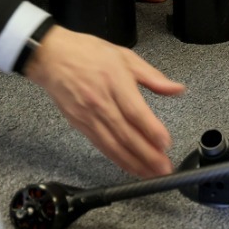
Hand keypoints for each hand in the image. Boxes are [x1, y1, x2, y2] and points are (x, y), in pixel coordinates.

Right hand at [24, 27, 184, 176]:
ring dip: (133, 163)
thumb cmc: (87, 53)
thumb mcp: (125, 56)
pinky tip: (129, 166)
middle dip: (146, 155)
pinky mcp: (80, 126)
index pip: (135, 111)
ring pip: (113, 145)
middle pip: (125, 134)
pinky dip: (116, 159)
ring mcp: (88, 116)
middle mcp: (101, 102)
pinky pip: (101, 146)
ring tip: (151, 174)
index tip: (165, 143)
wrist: (52, 58)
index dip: (150, 130)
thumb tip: (177, 89)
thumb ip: (153, 77)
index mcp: (115, 81)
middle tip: (164, 168)